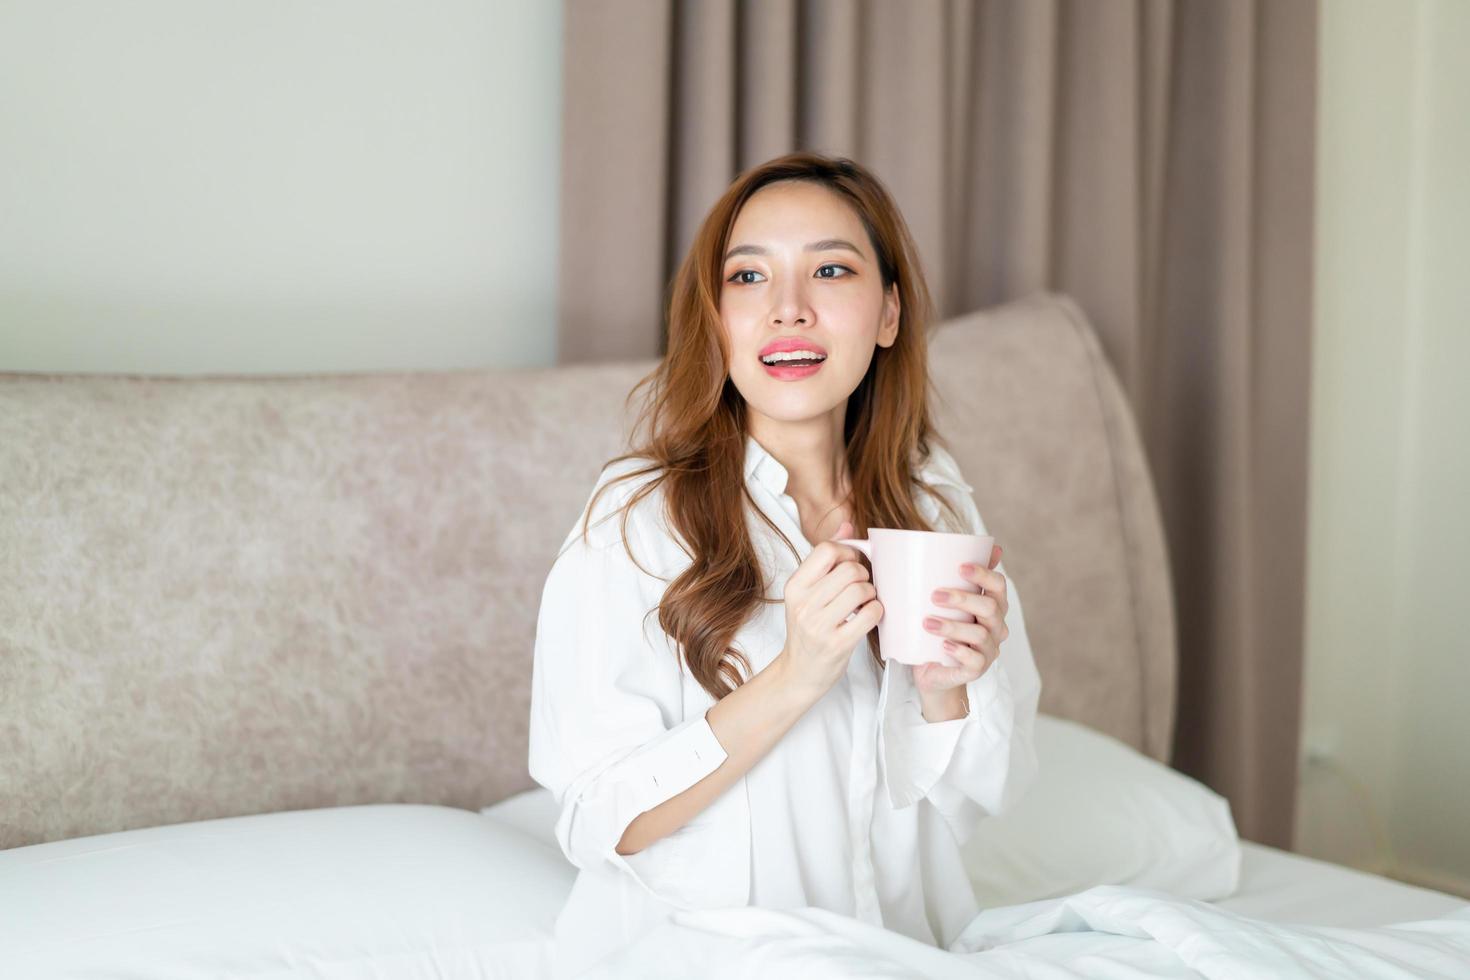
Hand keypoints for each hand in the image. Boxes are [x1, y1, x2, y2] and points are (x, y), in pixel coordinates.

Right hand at [777, 520, 882, 699]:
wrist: (798, 673)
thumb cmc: (808, 629)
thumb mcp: (807, 593)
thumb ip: (826, 559)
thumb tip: (847, 524)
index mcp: (795, 586)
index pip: (827, 550)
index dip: (848, 552)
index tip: (852, 564)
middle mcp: (803, 604)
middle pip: (849, 569)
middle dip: (863, 574)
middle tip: (861, 587)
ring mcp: (818, 626)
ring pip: (861, 589)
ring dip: (871, 594)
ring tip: (864, 602)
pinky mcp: (837, 644)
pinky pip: (870, 615)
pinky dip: (876, 611)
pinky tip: (869, 616)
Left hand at [913, 544, 1008, 697]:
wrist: (934, 670)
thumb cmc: (937, 630)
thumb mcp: (938, 603)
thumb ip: (939, 576)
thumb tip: (903, 545)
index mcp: (991, 605)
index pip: (998, 585)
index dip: (983, 573)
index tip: (960, 566)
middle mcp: (996, 626)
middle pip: (990, 608)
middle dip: (963, 599)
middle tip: (934, 595)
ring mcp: (989, 650)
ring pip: (980, 635)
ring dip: (952, 626)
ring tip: (926, 622)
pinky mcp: (978, 670)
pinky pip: (975, 661)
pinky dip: (959, 652)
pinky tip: (942, 645)